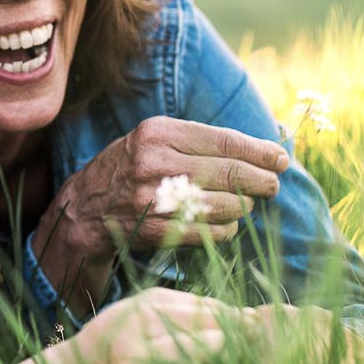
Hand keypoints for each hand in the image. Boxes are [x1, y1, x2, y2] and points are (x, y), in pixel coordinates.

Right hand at [49, 116, 290, 255]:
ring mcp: (153, 198)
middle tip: (273, 185)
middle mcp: (155, 161)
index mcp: (157, 132)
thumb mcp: (153, 141)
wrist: (83, 209)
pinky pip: (211, 231)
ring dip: (244, 207)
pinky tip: (227, 225)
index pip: (224, 140)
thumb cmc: (129, 169)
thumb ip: (197, 141)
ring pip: (225, 204)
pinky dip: (227, 230)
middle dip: (261, 180)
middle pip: (230, 172)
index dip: (259, 151)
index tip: (280, 158)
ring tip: (246, 204)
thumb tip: (259, 150)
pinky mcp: (155, 229)